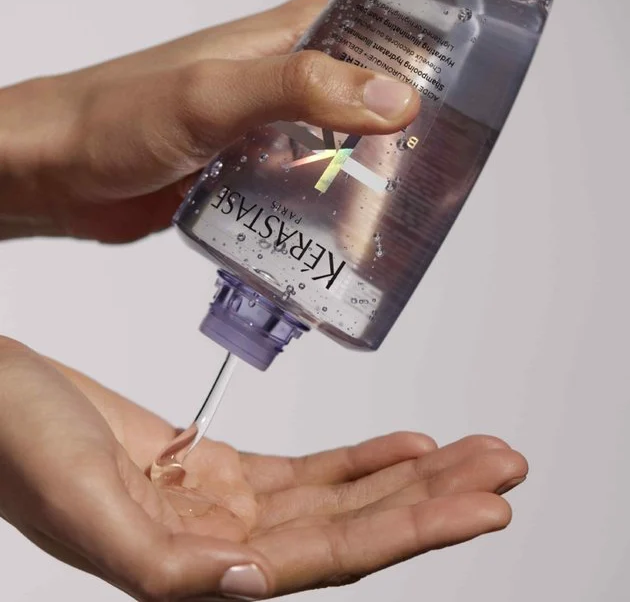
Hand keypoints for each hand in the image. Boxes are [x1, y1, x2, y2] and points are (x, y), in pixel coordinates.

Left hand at [0, 0, 418, 242]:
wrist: (62, 171)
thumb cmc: (116, 116)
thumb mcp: (214, 95)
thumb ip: (302, 90)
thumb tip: (394, 99)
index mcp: (289, 40)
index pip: (383, 39)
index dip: (428, 70)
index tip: (464, 113)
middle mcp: (286, 82)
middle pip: (369, 105)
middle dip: (403, 142)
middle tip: (434, 183)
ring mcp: (269, 130)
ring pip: (340, 152)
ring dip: (365, 182)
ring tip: (397, 219)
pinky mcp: (251, 172)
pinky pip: (304, 187)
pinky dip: (324, 208)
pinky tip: (339, 235)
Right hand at [0, 336, 526, 600]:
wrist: (0, 394)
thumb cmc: (17, 441)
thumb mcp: (78, 501)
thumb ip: (161, 563)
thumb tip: (247, 585)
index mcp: (193, 568)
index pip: (333, 555)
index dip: (415, 529)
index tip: (486, 505)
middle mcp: (221, 542)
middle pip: (354, 524)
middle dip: (435, 496)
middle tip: (506, 466)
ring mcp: (223, 503)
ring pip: (339, 494)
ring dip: (408, 472)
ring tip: (475, 452)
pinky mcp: (215, 464)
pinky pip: (306, 467)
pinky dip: (359, 455)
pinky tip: (404, 444)